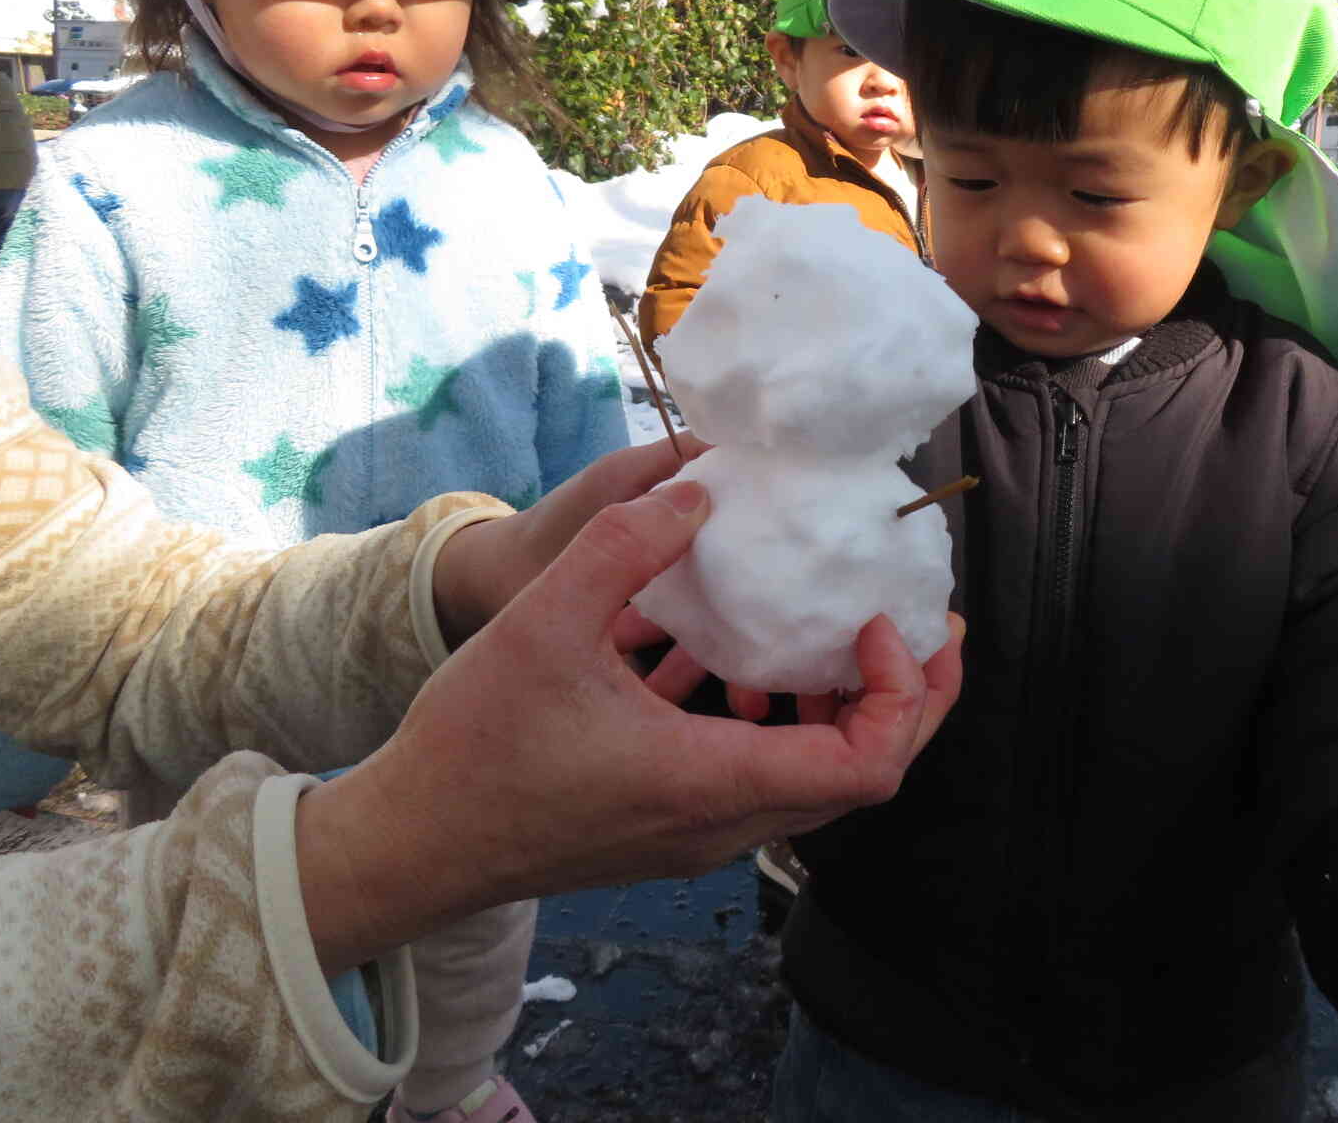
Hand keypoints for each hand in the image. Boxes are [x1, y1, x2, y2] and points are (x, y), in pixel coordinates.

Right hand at [296, 475, 964, 973]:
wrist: (414, 844)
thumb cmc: (473, 745)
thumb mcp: (542, 621)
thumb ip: (625, 545)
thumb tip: (699, 492)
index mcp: (710, 782)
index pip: (868, 762)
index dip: (904, 690)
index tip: (879, 619)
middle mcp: (724, 823)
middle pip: (867, 775)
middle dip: (912, 698)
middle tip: (924, 621)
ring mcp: (702, 835)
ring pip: (821, 781)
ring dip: (848, 708)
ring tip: (846, 632)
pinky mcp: (676, 827)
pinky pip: (769, 780)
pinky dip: (787, 722)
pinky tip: (745, 664)